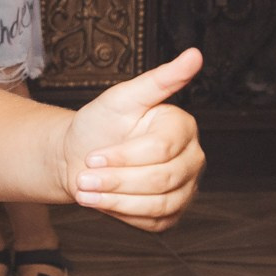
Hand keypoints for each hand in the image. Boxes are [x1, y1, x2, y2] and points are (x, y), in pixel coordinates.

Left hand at [61, 49, 204, 231]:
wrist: (80, 156)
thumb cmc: (100, 124)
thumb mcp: (121, 98)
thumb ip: (158, 80)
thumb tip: (194, 54)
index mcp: (183, 127)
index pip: (161, 149)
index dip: (124, 156)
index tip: (92, 156)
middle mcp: (192, 159)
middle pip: (163, 179)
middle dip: (117, 181)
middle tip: (82, 179)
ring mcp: (185, 189)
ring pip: (160, 204)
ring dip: (117, 201)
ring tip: (84, 193)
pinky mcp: (172, 213)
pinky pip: (156, 222)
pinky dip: (124, 215)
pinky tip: (101, 203)